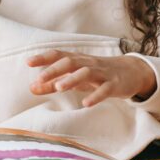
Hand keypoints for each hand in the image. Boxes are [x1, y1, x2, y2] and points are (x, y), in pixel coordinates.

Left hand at [26, 49, 156, 107]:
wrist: (131, 72)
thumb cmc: (97, 75)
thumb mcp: (74, 78)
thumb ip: (53, 84)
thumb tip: (31, 88)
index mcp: (77, 60)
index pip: (58, 55)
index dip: (44, 58)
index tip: (28, 62)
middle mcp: (88, 64)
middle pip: (70, 62)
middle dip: (54, 70)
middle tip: (39, 79)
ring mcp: (102, 73)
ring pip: (86, 73)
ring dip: (72, 79)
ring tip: (58, 88)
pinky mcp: (114, 84)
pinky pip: (105, 89)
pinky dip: (95, 96)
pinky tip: (86, 104)